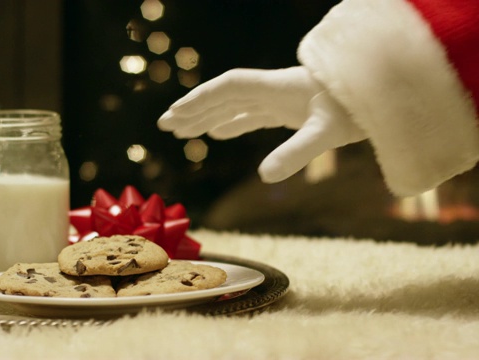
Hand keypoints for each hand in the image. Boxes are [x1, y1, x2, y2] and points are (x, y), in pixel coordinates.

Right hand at [157, 66, 366, 182]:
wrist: (384, 96)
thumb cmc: (358, 109)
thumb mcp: (328, 133)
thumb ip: (297, 152)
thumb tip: (264, 177)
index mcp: (276, 89)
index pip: (229, 88)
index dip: (200, 100)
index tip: (176, 115)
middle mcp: (273, 90)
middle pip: (224, 96)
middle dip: (194, 109)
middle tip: (165, 125)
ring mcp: (280, 99)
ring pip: (234, 105)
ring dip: (207, 116)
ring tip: (182, 131)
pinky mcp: (288, 109)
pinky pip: (251, 114)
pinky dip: (231, 123)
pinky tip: (219, 133)